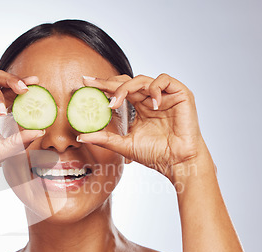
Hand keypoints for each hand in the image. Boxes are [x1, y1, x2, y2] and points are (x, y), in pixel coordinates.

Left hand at [78, 73, 205, 180]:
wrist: (177, 162)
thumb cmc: (155, 154)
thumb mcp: (124, 145)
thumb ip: (104, 138)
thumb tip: (80, 137)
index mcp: (139, 107)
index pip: (119, 91)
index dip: (103, 86)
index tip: (85, 84)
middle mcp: (150, 98)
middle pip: (127, 82)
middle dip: (109, 82)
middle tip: (93, 84)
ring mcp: (165, 95)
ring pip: (142, 79)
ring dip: (126, 87)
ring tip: (116, 101)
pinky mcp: (180, 94)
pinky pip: (164, 80)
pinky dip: (154, 88)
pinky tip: (150, 104)